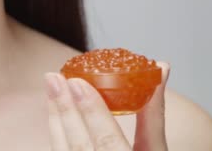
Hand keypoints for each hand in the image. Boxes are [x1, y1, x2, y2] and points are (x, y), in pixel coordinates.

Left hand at [45, 62, 169, 150]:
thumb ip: (154, 115)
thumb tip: (160, 69)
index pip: (108, 144)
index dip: (92, 113)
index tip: (76, 82)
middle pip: (80, 146)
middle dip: (64, 109)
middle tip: (53, 77)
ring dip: (56, 119)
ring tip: (51, 89)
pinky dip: (57, 134)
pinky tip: (54, 115)